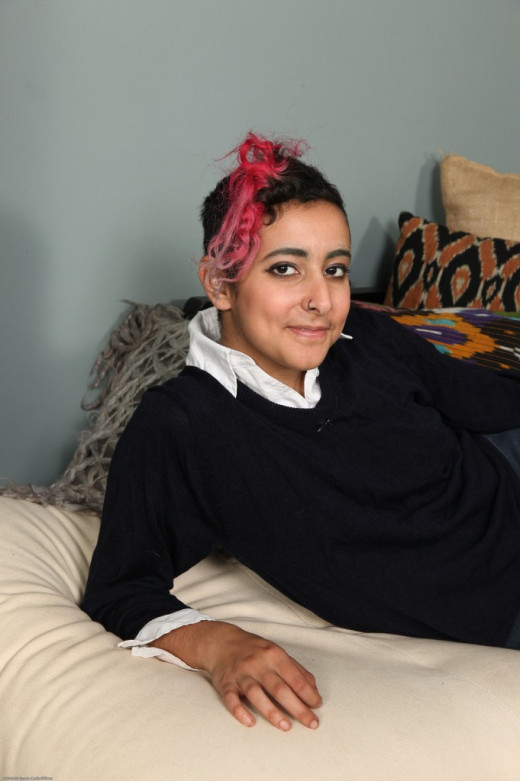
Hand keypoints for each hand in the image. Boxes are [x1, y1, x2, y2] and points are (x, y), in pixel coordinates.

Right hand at [150, 620, 321, 730]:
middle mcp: (257, 664)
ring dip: (272, 712)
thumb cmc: (254, 650)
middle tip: (311, 723)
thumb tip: (313, 690)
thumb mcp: (277, 653)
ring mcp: (241, 674)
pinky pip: (231, 699)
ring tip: (286, 727)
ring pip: (256, 694)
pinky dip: (240, 711)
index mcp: (273, 655)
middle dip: (297, 707)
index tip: (317, 706)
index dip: (308, 693)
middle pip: (279, 688)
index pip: (294, 677)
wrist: (222, 642)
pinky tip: (250, 722)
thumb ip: (296, 670)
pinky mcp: (225, 684)